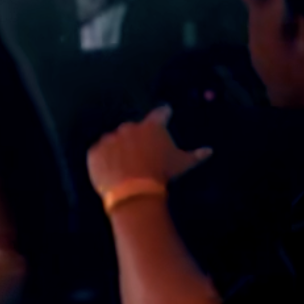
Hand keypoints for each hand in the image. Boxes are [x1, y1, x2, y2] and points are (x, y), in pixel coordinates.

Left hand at [87, 106, 211, 194]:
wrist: (133, 190)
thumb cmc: (161, 173)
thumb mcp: (181, 164)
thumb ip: (195, 155)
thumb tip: (208, 151)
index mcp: (151, 126)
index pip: (160, 114)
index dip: (163, 114)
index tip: (165, 112)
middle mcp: (128, 128)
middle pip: (134, 129)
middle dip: (138, 138)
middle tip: (143, 153)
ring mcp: (109, 139)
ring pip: (115, 141)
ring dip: (119, 149)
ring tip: (125, 165)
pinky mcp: (94, 152)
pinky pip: (99, 153)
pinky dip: (104, 159)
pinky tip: (112, 169)